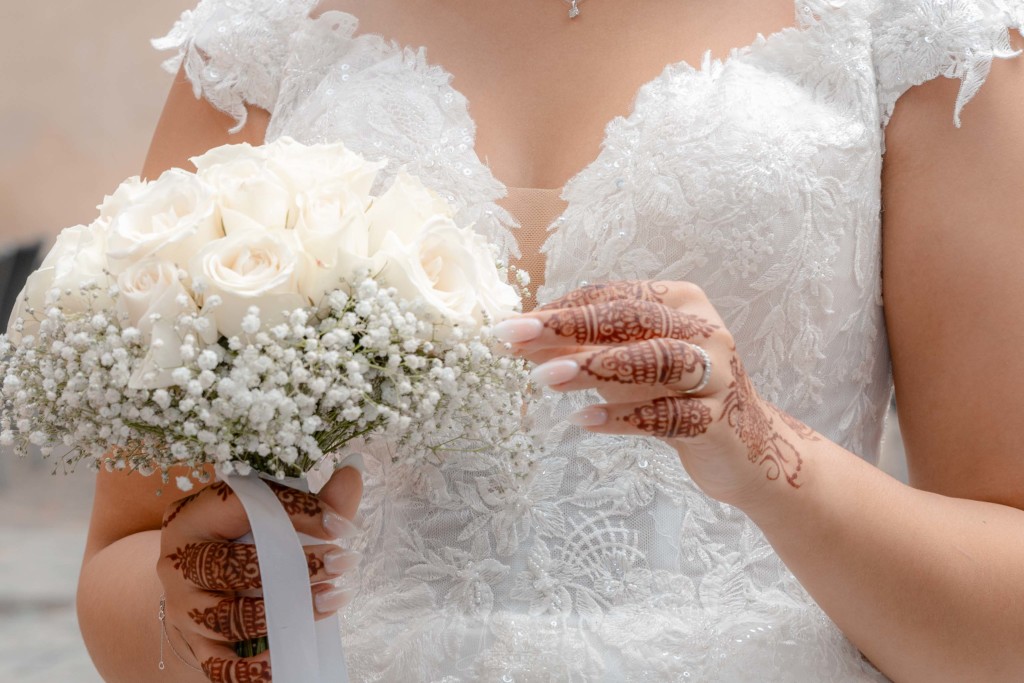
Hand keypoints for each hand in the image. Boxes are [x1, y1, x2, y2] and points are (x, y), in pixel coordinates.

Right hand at [155, 467, 362, 681]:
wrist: (193, 581)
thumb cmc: (241, 537)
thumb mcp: (270, 512)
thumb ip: (314, 499)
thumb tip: (355, 471)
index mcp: (196, 514)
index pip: (248, 506)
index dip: (300, 513)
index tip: (344, 527)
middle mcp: (180, 561)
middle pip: (232, 566)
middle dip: (296, 567)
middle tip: (343, 561)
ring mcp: (184, 606)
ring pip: (228, 617)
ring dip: (286, 613)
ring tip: (334, 599)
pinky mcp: (194, 644)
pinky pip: (223, 665)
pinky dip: (257, 667)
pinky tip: (294, 654)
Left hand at [497, 280, 817, 505]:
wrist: (744, 452)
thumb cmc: (674, 398)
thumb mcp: (625, 368)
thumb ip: (580, 350)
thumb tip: (517, 339)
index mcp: (681, 303)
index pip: (614, 296)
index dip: (560, 309)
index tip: (511, 327)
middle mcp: (704, 329)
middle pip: (633, 319)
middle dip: (569, 327)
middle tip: (516, 338)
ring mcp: (717, 374)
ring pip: (656, 360)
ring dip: (595, 367)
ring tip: (545, 378)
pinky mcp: (720, 420)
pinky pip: (669, 415)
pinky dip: (625, 417)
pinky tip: (585, 421)